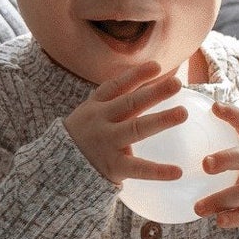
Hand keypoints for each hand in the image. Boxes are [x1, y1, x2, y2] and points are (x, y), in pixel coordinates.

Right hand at [62, 61, 188, 188]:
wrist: (56, 168)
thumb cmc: (83, 136)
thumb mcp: (91, 113)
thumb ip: (114, 100)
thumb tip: (148, 84)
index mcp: (96, 106)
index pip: (116, 86)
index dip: (136, 75)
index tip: (156, 66)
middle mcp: (102, 121)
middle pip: (130, 103)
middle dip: (154, 92)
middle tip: (176, 83)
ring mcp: (108, 143)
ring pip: (136, 129)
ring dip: (160, 120)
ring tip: (182, 113)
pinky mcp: (113, 167)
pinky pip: (138, 168)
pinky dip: (158, 171)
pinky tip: (177, 172)